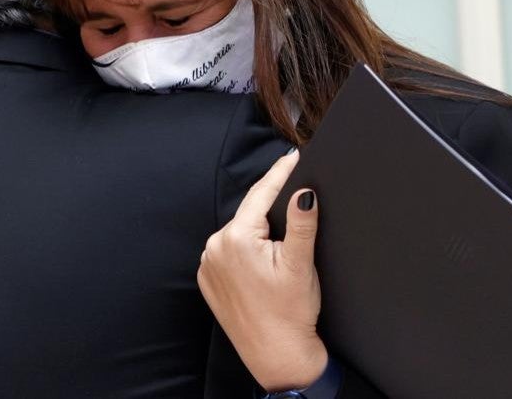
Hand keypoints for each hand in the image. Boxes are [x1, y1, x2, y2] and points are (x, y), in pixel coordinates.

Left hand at [197, 149, 327, 391]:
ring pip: (239, 232)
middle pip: (250, 213)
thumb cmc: (290, 314)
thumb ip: (301, 223)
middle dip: (271, 206)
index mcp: (236, 239)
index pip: (261, 194)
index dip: (280, 173)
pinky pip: (229, 252)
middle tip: (295, 194)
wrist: (277, 356)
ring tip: (281, 237)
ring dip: (258, 229)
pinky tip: (263, 260)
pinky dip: (245, 249)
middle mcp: (214, 248)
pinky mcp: (208, 280)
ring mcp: (207, 264)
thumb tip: (304, 192)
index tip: (293, 157)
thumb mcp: (301, 263)